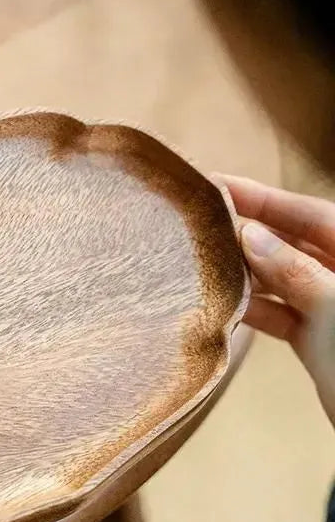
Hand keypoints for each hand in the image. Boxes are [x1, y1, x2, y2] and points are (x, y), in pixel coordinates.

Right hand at [218, 174, 334, 423]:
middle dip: (249, 230)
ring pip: (282, 276)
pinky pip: (279, 312)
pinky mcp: (317, 337)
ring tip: (202, 258)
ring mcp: (331, 306)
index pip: (310, 214)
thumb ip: (293, 271)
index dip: (263, 197)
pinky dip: (252, 306)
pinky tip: (223, 301)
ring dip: (245, 270)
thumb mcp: (334, 309)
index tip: (217, 184)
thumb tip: (250, 234)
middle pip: (292, 241)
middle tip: (200, 219)